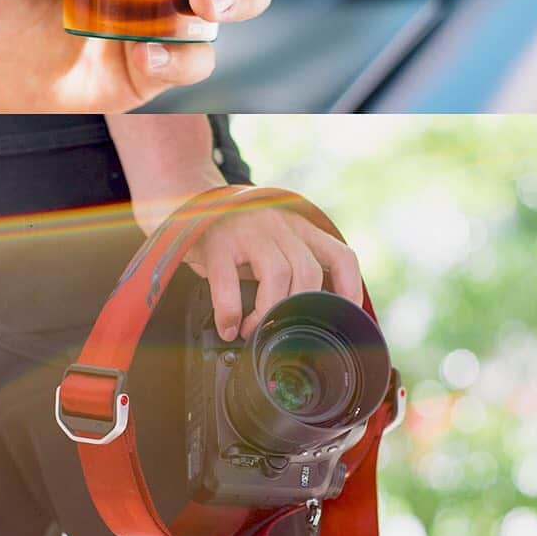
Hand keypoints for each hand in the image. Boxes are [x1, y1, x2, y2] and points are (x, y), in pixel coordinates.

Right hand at [184, 208, 363, 341]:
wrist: (188, 205)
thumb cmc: (234, 235)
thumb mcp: (272, 243)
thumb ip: (293, 265)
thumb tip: (308, 315)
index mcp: (299, 227)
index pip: (340, 255)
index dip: (349, 288)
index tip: (344, 315)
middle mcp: (279, 224)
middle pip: (308, 271)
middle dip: (297, 309)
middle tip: (280, 330)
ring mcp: (249, 230)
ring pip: (277, 274)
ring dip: (267, 312)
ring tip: (251, 329)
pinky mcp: (218, 241)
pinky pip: (229, 281)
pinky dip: (230, 311)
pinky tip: (228, 326)